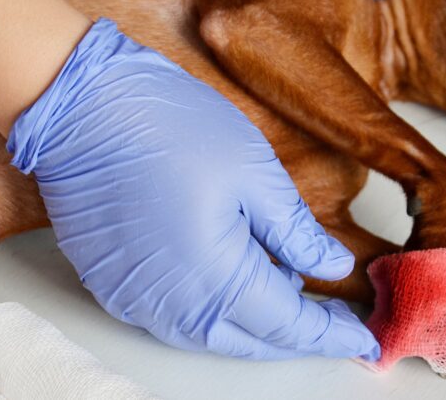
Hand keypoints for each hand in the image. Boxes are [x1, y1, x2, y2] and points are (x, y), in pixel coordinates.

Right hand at [7, 18, 380, 360]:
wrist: (82, 105)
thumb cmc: (168, 126)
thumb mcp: (255, 172)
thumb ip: (296, 231)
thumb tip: (332, 265)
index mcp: (218, 279)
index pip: (290, 325)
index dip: (331, 334)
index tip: (363, 338)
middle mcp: (173, 306)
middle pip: (251, 340)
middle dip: (296, 334)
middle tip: (332, 320)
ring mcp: (134, 300)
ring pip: (210, 334)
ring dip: (252, 323)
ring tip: (284, 292)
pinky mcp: (110, 285)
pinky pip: (171, 317)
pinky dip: (208, 309)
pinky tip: (227, 278)